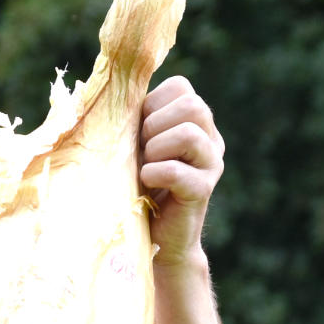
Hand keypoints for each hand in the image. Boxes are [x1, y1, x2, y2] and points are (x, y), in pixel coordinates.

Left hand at [140, 75, 224, 267]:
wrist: (154, 237)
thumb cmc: (136, 186)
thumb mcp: (133, 146)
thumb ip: (134, 119)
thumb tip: (111, 90)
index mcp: (195, 121)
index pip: (180, 86)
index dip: (151, 103)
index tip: (139, 131)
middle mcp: (210, 138)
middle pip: (192, 105)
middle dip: (155, 125)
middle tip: (141, 152)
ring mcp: (212, 164)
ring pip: (189, 133)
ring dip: (156, 148)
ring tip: (145, 167)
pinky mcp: (202, 190)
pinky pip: (178, 171)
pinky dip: (154, 174)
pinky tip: (145, 183)